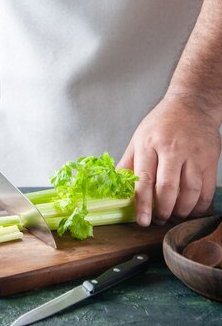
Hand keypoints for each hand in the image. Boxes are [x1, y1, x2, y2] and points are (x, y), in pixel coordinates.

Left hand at [117, 94, 220, 226]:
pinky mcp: (209, 159)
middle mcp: (172, 149)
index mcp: (149, 143)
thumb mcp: (139, 137)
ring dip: (181, 211)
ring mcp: (193, 154)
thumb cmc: (162, 122)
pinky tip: (191, 210)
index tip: (142, 220)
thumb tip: (116, 185)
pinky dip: (199, 206)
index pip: (144, 179)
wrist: (192, 104)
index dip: (142, 204)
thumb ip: (129, 162)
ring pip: (190, 192)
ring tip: (174, 216)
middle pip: (168, 188)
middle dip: (163, 211)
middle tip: (159, 220)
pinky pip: (207, 190)